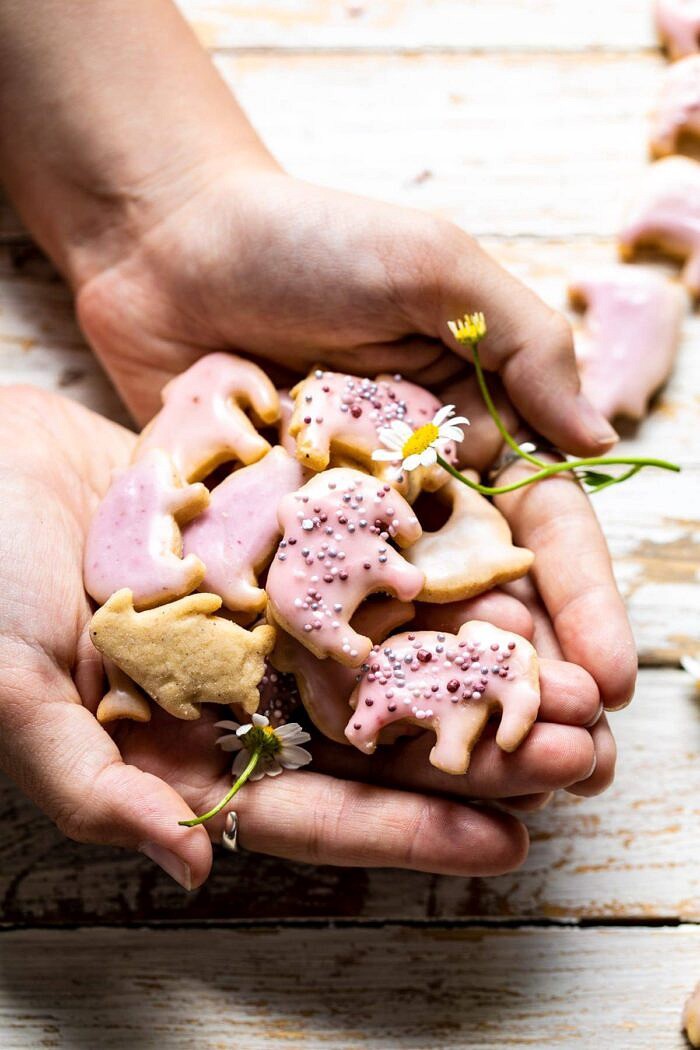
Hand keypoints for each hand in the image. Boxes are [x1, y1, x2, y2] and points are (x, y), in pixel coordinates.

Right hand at [0, 387, 604, 886]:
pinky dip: (435, 576)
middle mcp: (235, 687)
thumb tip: (193, 872)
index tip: (503, 845)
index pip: (307, 806)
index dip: (403, 829)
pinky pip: (371, 565)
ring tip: (572, 679)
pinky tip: (507, 577)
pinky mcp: (276, 539)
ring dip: (477, 667)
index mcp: (182, 744)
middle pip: (372, 736)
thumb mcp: (12, 688)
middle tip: (579, 760)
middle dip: (475, 753)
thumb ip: (94, 787)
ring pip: (391, 651)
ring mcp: (262, 612)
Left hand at [75, 171, 636, 709]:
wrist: (169, 241)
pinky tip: (360, 733)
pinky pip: (302, 611)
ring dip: (440, 694)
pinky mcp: (261, 539)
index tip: (610, 679)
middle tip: (566, 757)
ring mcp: (334, 522)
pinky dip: (331, 668)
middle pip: (480, 595)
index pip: (541, 530)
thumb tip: (600, 437)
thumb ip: (521, 347)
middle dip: (526, 675)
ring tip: (478, 770)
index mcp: (469, 430)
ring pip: (398, 623)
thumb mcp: (434, 264)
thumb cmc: (307, 238)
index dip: (580, 604)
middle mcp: (410, 488)